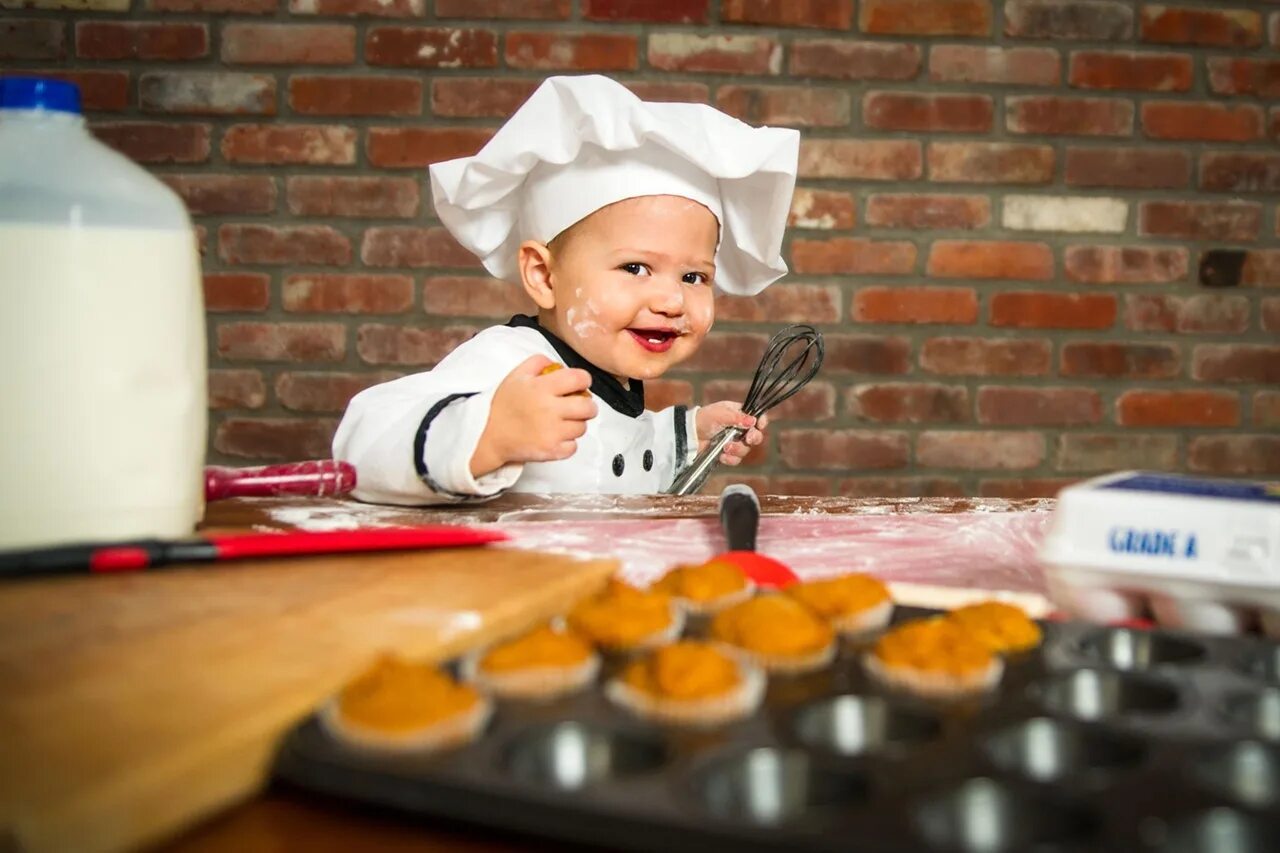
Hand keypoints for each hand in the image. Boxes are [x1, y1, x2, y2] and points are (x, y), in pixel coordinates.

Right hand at [470, 355, 595, 476]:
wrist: (488, 435)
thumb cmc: (504, 405)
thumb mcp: (516, 375)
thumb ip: (538, 363)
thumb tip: (559, 364)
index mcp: (542, 388)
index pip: (579, 378)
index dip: (583, 380)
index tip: (579, 384)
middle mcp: (549, 410)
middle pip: (589, 407)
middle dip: (587, 405)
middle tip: (578, 405)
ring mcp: (551, 433)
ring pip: (582, 427)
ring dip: (576, 424)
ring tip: (563, 422)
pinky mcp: (551, 451)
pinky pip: (574, 447)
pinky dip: (568, 443)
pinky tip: (557, 436)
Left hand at [696, 402, 766, 466]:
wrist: (688, 436)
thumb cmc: (702, 419)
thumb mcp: (719, 414)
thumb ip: (737, 417)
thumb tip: (753, 421)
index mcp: (738, 414)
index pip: (756, 417)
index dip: (761, 422)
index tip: (759, 426)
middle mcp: (738, 428)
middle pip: (756, 435)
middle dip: (753, 438)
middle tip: (747, 439)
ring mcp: (733, 441)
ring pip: (746, 449)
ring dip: (738, 449)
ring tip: (725, 447)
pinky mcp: (727, 453)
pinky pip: (736, 459)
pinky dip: (730, 459)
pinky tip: (722, 456)